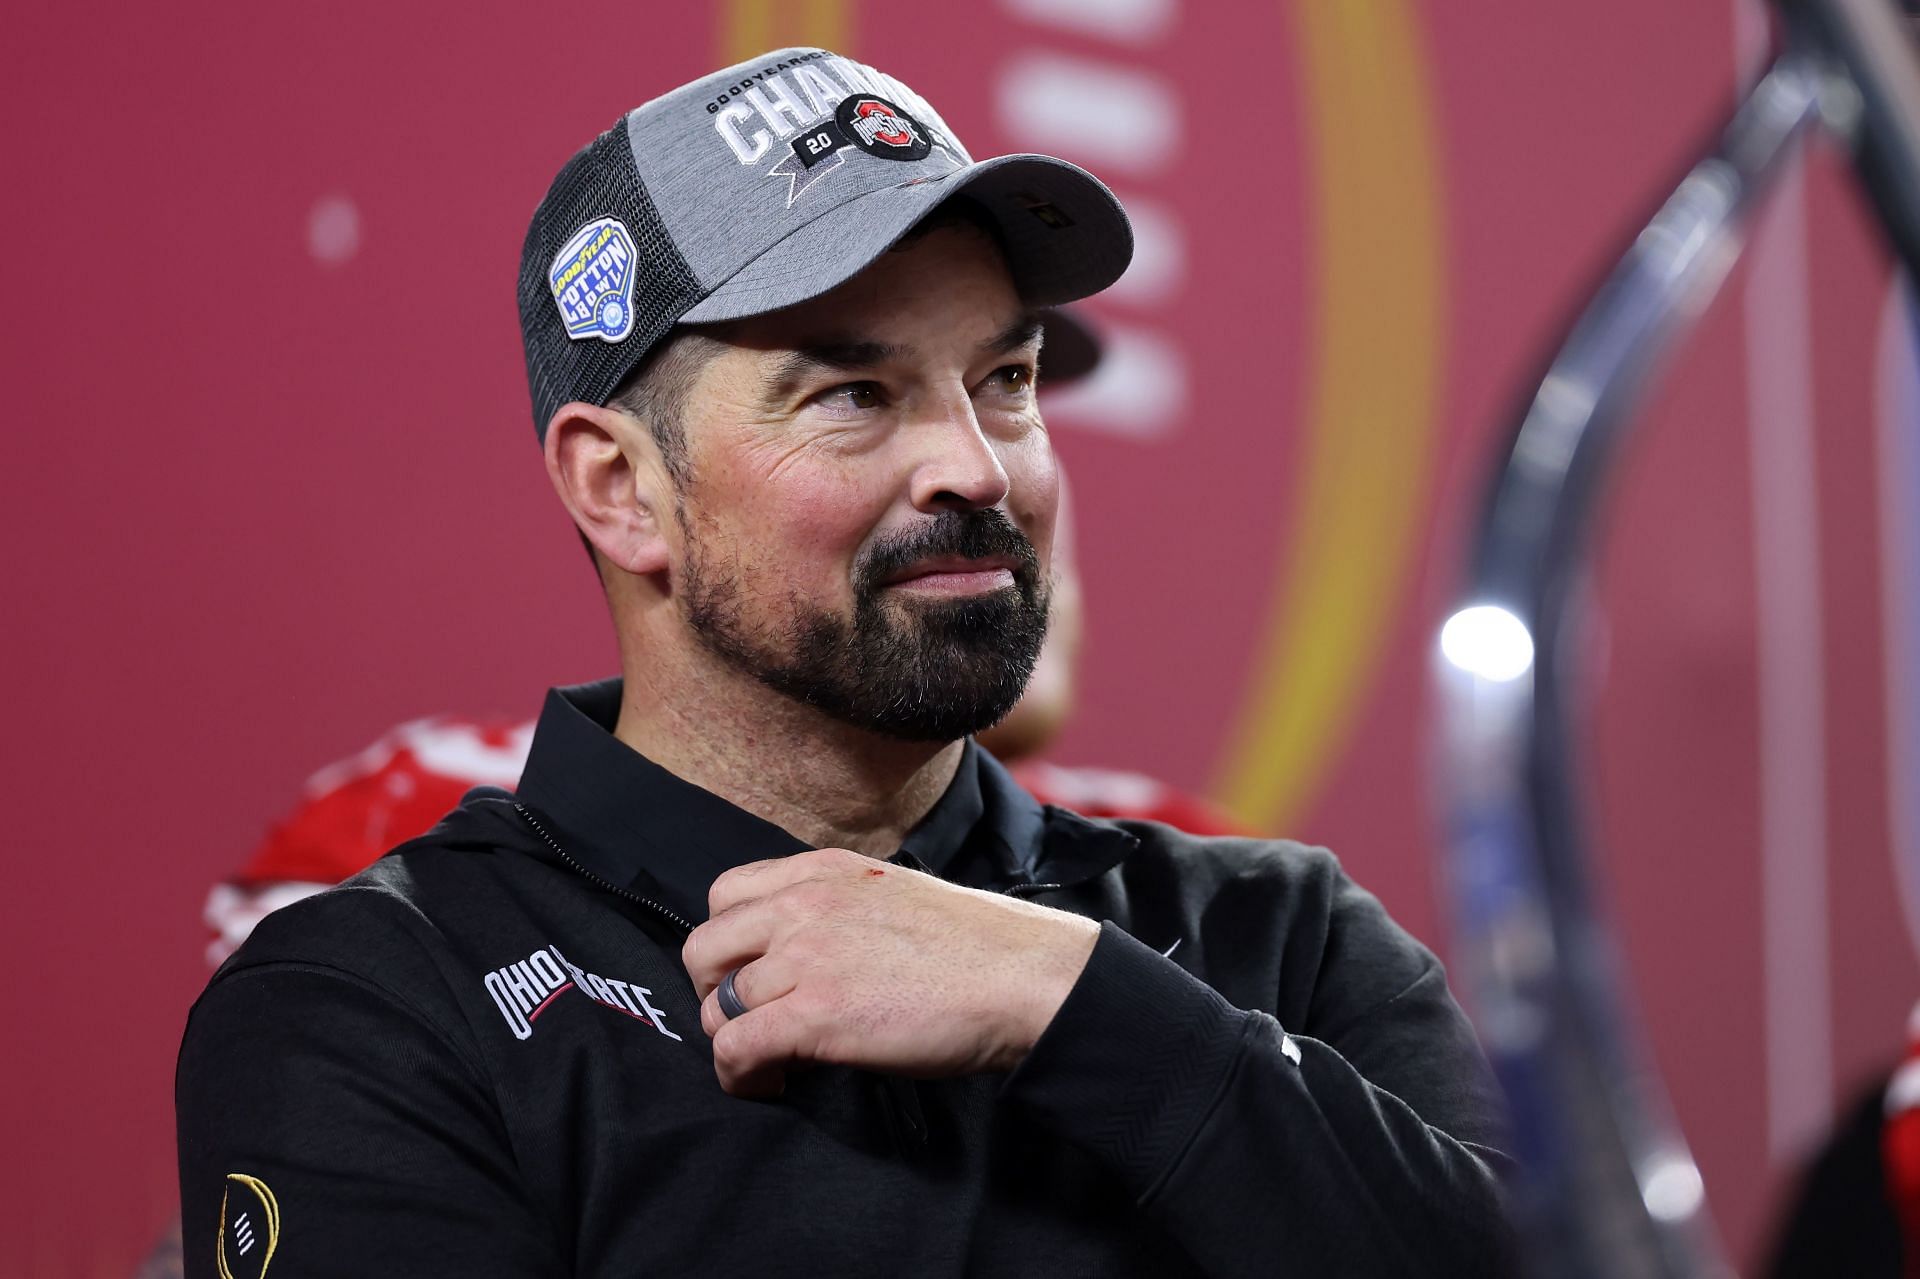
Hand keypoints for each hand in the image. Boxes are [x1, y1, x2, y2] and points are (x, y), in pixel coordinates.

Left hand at [681, 848, 1098, 1097]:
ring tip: (769, 1063)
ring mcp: (807, 957)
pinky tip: (772, 1084)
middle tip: (750, 1022)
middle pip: (703, 948)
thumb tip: (812, 953)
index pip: (726, 894)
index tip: (749, 976)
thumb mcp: (894, 896)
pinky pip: (735, 1048)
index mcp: (824, 871)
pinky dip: (740, 1076)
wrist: (1024, 977)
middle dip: (715, 992)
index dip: (727, 943)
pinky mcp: (816, 1014)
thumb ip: (843, 910)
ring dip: (732, 1040)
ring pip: (716, 1005)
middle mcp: (804, 905)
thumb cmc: (979, 948)